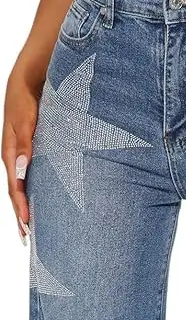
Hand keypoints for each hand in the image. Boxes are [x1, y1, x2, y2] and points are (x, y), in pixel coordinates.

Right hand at [2, 68, 40, 242]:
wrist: (29, 80)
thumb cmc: (27, 99)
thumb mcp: (26, 120)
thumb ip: (24, 144)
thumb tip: (20, 169)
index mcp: (10, 154)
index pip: (14, 188)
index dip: (20, 208)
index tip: (27, 226)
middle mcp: (14, 159)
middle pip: (16, 193)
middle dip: (21, 216)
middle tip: (28, 239)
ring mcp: (22, 157)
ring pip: (23, 187)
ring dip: (27, 207)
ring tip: (33, 227)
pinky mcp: (30, 153)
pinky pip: (30, 177)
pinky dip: (33, 192)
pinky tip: (41, 201)